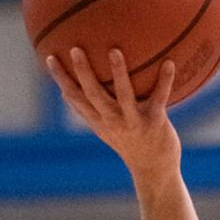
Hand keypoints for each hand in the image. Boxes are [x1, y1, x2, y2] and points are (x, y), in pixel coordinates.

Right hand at [47, 48, 180, 182]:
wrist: (155, 171)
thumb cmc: (129, 144)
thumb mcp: (104, 130)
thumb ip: (87, 112)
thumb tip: (62, 93)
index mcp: (99, 120)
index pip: (75, 97)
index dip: (61, 79)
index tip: (50, 58)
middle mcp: (113, 121)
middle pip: (93, 95)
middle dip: (83, 72)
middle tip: (75, 48)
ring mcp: (134, 122)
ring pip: (124, 95)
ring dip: (119, 73)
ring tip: (114, 51)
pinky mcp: (155, 122)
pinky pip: (160, 97)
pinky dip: (165, 80)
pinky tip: (169, 62)